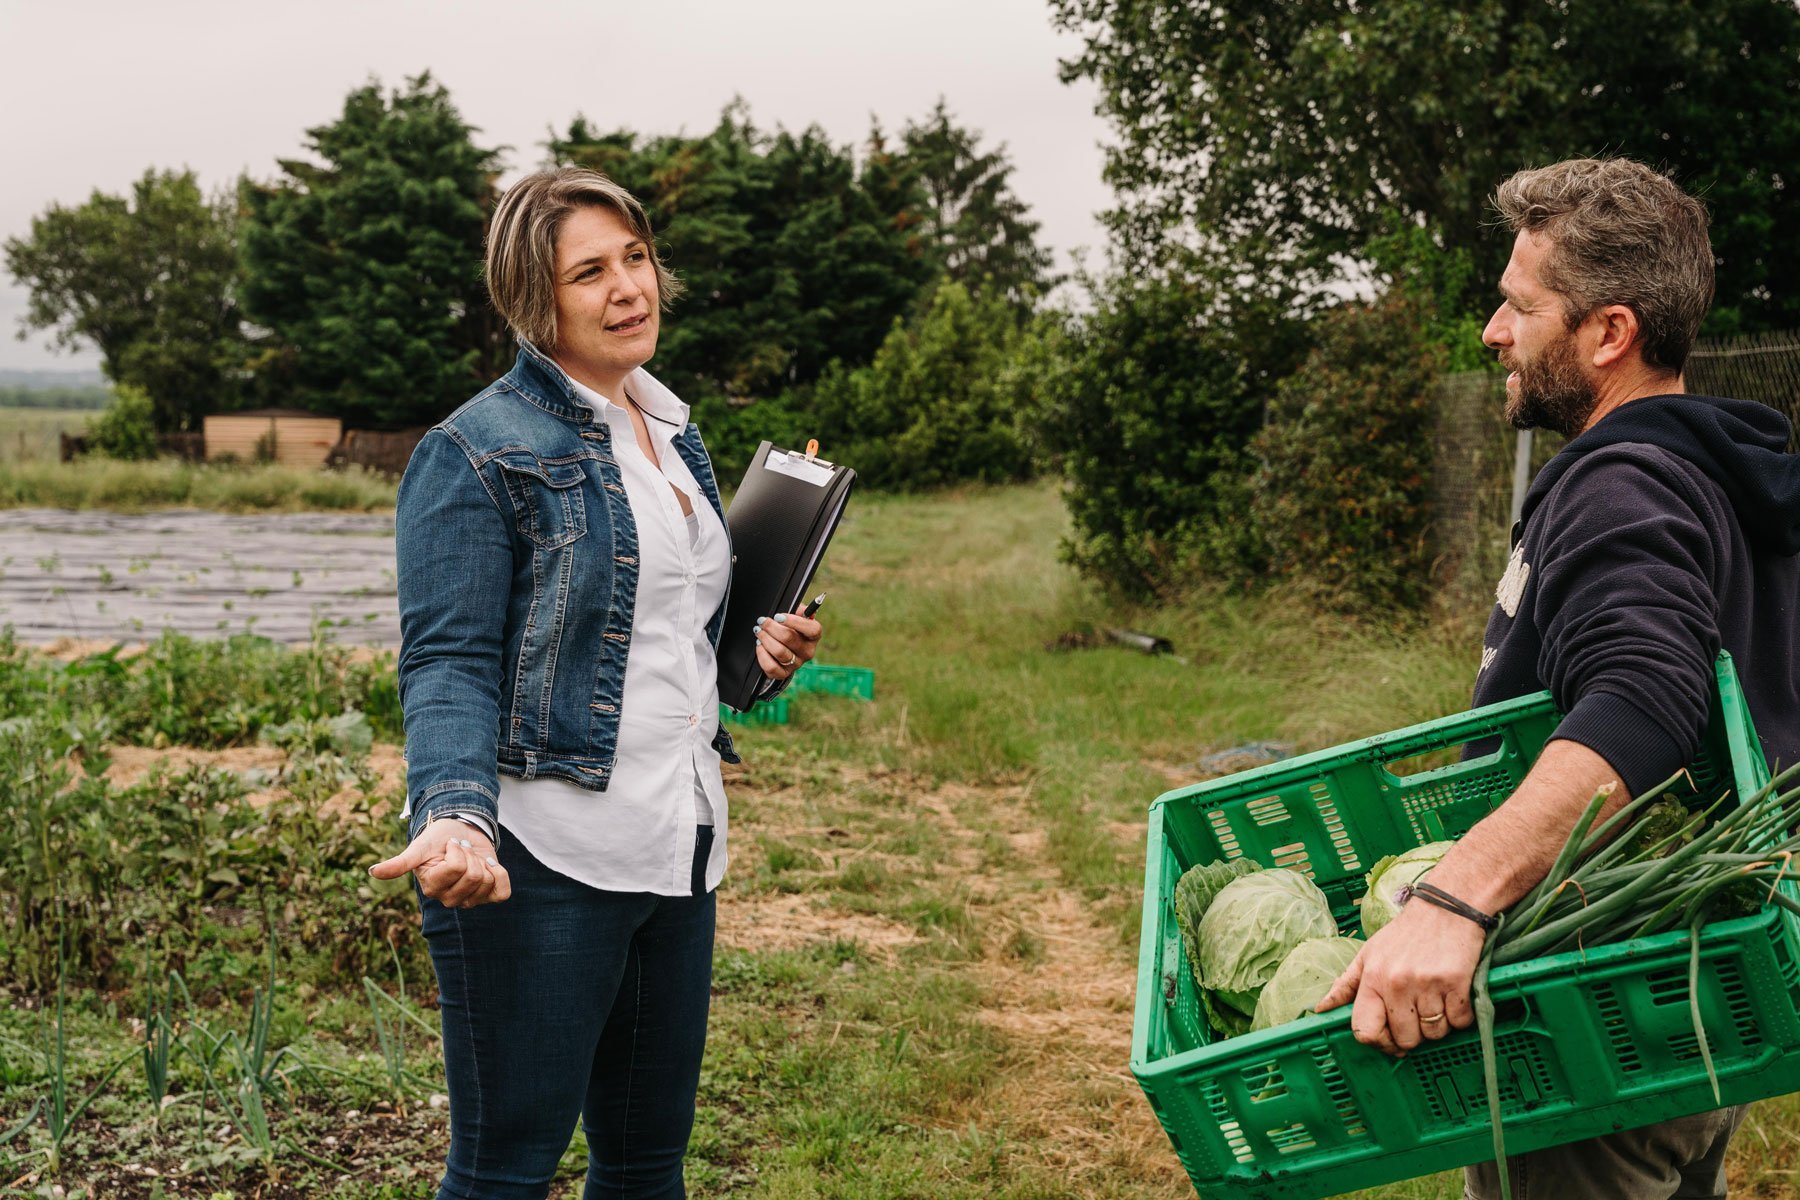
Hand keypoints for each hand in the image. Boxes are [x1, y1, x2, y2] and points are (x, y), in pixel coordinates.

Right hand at [369, 818, 511, 908]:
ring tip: (472, 857)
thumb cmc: (438, 839)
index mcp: (432, 888)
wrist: (462, 833)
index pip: (457, 868)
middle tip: (463, 850)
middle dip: (471, 856)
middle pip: (474, 877)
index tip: (450, 845)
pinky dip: (500, 874)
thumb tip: (372, 872)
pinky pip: (502, 892)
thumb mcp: (419, 847)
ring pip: (488, 882)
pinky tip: (490, 866)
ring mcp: (469, 900)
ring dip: (483, 862)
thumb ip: (400, 862)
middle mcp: (449, 899)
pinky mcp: (489, 896)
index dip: (457, 851)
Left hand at [754, 611, 822, 681]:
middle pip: (789, 638)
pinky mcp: (783, 673)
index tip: (778, 616)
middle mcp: (807, 651)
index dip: (794, 621)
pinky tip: (759, 645)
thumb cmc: (790, 629)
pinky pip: (771, 666)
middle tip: (762, 621)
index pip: (812, 629)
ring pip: (779, 651)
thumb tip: (802, 610)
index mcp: (813, 636)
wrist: (783, 648)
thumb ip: (800, 610)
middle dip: (772, 627)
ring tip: (759, 631)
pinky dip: (762, 654)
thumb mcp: (796, 616)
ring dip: (765, 639)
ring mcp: (796, 664)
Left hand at [1314, 899, 1483, 1055]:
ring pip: (1434, 1034)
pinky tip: (1454, 996)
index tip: (1391, 1040)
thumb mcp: (1368, 954)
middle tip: (1418, 1014)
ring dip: (1438, 1025)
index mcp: (1372, 978)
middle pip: (1405, 1040)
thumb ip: (1345, 985)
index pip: (1365, 1031)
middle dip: (1414, 1034)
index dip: (1380, 1043)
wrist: (1446, 909)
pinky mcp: (1456, 983)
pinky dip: (1460, 1016)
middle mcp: (1396, 983)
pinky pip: (1460, 1022)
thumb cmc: (1405, 935)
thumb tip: (1320, 1008)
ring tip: (1436, 1000)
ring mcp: (1427, 984)